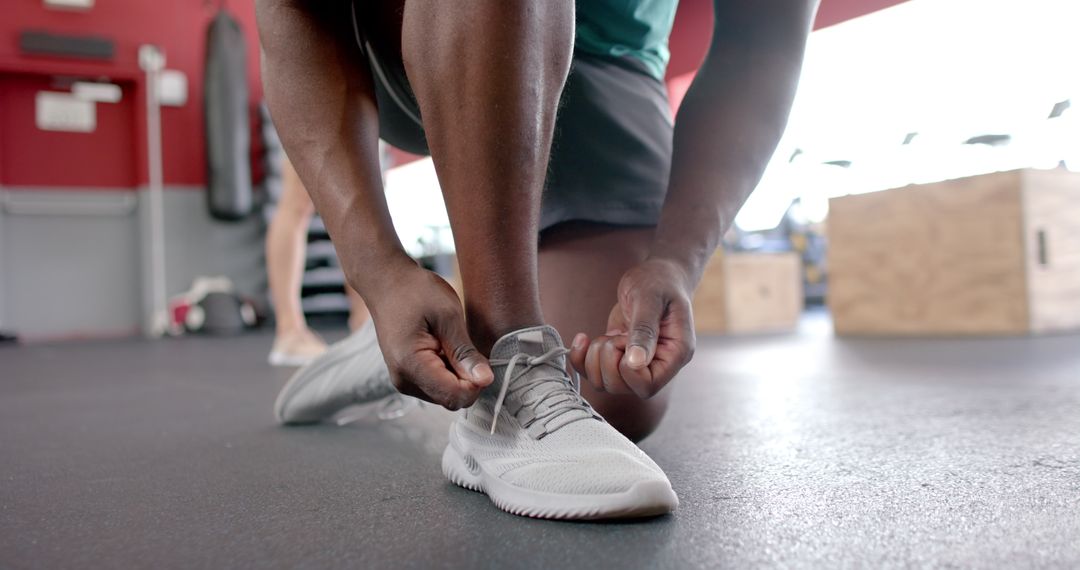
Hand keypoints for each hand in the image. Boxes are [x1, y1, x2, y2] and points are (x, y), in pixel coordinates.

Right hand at [366, 262, 493, 409]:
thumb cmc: (415, 292)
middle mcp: (404, 380)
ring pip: (446, 396)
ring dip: (458, 376)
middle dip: (468, 380)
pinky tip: (443, 348)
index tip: (481, 358)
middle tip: (465, 346)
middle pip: (451, 400)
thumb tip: (486, 380)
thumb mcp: (447, 315)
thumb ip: (465, 351)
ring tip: (450, 343)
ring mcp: (403, 381)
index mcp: (411, 365)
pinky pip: (436, 387)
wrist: (386, 283)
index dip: (476, 383)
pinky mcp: (406, 378)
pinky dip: (448, 373)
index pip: (455, 396)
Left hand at [569, 258, 695, 398]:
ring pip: (606, 384)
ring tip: (605, 335)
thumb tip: (635, 363)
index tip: (624, 339)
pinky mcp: (620, 357)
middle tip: (615, 335)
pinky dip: (581, 359)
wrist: (656, 274)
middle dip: (608, 362)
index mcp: (675, 354)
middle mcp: (659, 365)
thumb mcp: (649, 298)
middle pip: (624, 388)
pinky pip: (595, 372)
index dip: (627, 369)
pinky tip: (583, 338)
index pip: (649, 385)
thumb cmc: (658, 281)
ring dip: (594, 360)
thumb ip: (644, 330)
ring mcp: (639, 364)